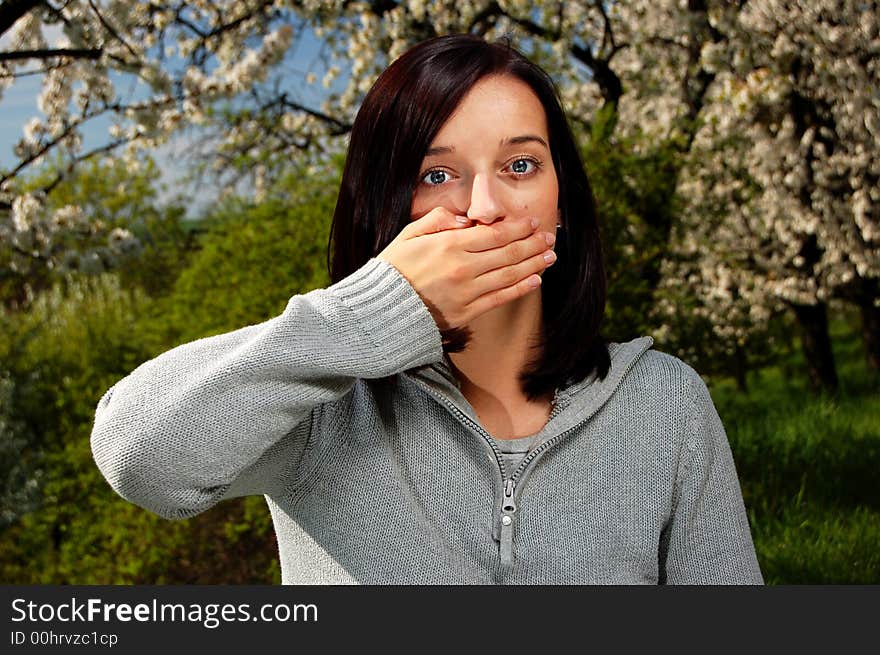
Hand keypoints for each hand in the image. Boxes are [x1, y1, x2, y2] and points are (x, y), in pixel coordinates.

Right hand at [376, 207, 556, 330]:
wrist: (382, 308)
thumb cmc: (394, 268)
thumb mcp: (409, 234)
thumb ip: (438, 220)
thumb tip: (465, 220)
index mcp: (449, 245)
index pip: (494, 234)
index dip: (517, 228)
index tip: (532, 224)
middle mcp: (462, 267)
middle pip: (507, 253)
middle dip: (532, 244)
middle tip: (549, 239)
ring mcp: (466, 292)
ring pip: (508, 275)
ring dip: (533, 265)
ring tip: (549, 257)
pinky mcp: (466, 312)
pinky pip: (499, 298)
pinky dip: (519, 289)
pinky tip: (534, 281)